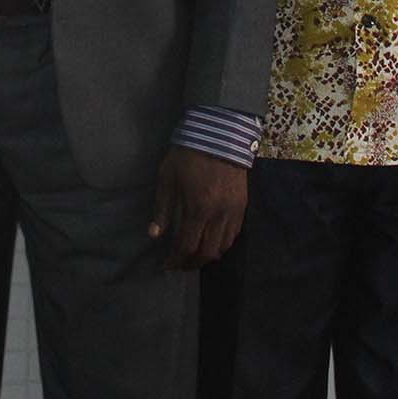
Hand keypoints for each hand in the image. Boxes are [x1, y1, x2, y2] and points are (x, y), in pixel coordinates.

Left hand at [149, 146, 245, 268]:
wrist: (220, 134)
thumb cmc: (188, 155)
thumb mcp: (167, 179)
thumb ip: (163, 209)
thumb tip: (154, 235)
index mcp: (198, 209)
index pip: (187, 246)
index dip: (176, 259)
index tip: (167, 264)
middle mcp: (219, 215)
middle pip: (207, 252)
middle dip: (192, 263)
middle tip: (179, 264)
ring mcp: (234, 211)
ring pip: (224, 246)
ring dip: (208, 255)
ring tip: (194, 255)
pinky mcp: (243, 205)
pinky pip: (234, 234)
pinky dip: (222, 243)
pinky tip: (211, 241)